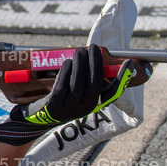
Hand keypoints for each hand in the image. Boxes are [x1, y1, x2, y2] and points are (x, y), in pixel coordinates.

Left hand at [0, 44, 144, 145]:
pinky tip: (68, 62)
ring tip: (80, 51)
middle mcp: (84, 109)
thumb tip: (96, 56)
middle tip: (94, 47)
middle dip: (96, 64)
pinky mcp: (53, 107)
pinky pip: (63, 88)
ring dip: (81, 65)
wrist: (37, 117)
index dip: (122, 78)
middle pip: (95, 84)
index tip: (129, 63)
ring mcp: (68, 110)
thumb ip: (86, 78)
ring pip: (79, 85)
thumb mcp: (75, 91)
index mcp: (94, 105)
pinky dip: (67, 73)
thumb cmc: (59, 98)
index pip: (112, 92)